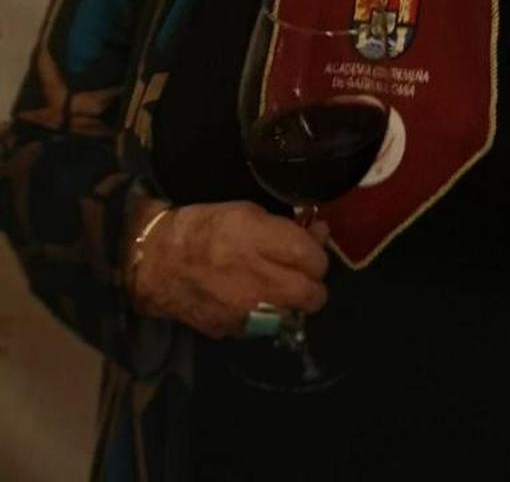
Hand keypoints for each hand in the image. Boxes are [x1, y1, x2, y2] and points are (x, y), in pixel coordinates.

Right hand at [127, 201, 329, 338]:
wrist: (157, 262)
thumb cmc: (205, 228)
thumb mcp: (248, 212)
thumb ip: (287, 227)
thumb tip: (318, 233)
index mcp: (261, 241)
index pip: (315, 259)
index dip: (317, 254)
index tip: (309, 249)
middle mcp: (258, 279)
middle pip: (313, 295)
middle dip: (314, 284)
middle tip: (303, 274)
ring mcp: (246, 310)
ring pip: (294, 315)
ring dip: (294, 303)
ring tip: (281, 288)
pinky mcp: (233, 330)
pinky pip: (266, 327)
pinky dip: (268, 316)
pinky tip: (255, 300)